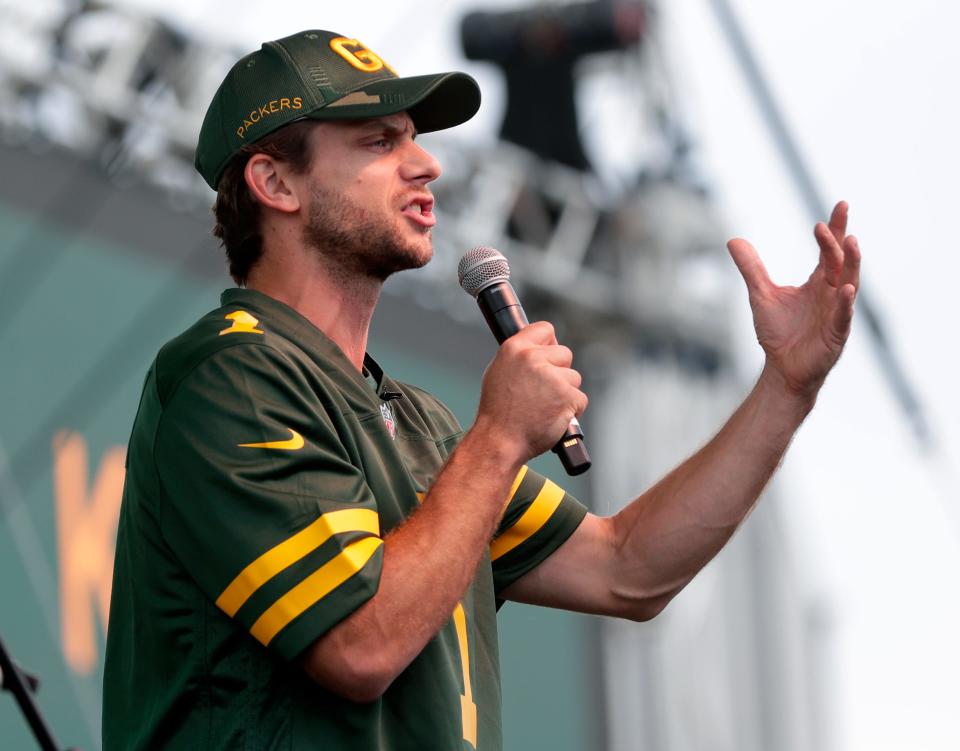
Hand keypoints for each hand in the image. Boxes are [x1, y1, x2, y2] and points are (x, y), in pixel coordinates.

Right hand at [475, 321, 587, 460]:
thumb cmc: (498, 412)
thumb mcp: (499, 373)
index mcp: (514, 349)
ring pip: (574, 377)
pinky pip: (580, 398)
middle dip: (560, 371)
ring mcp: (552, 377)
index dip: (549, 343)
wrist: (500, 441)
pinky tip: (553, 417)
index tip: (549, 354)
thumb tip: (541, 349)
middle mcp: (533, 358)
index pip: (545, 329)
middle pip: (565, 353)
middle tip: (543, 391)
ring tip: (544, 407)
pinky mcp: (567, 396)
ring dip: (565, 392)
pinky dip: (572, 410)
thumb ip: (521, 357)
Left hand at [727, 201, 860, 395]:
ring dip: (851, 263)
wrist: (782, 369)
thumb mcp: (761, 294)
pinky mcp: (836, 334)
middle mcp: (833, 293)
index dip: (835, 229)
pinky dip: (846, 304)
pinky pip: (843, 316)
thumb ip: (751, 268)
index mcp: (819, 283)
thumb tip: (733, 240)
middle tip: (834, 218)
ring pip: (849, 283)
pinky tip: (847, 289)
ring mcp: (837, 313)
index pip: (830, 251)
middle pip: (840, 261)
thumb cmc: (778, 332)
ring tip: (852, 242)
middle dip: (838, 240)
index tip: (840, 205)